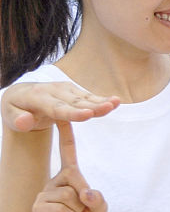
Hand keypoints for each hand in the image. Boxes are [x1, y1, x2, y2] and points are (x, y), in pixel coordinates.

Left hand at [2, 83, 119, 132]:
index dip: (73, 112)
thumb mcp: (8, 115)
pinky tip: (116, 101)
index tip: (88, 115)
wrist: (20, 95)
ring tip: (116, 103)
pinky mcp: (73, 91)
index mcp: (36, 97)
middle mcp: (53, 90)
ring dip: (101, 101)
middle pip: (75, 102)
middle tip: (109, 109)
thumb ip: (16, 119)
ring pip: (84, 98)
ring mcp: (64, 89)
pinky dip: (101, 99)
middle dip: (93, 105)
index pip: (57, 107)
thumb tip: (25, 122)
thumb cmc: (15, 109)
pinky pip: (88, 97)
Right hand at [33, 123, 106, 211]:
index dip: (65, 134)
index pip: (68, 153)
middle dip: (86, 196)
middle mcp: (54, 183)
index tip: (63, 115)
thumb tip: (84, 193)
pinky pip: (61, 207)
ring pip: (69, 194)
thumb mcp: (101, 209)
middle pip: (75, 176)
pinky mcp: (38, 209)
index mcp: (70, 178)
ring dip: (78, 211)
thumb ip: (97, 198)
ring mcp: (44, 195)